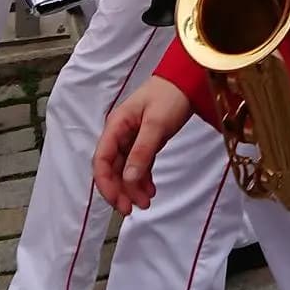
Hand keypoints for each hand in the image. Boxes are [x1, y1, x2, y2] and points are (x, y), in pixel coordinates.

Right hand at [92, 75, 192, 214]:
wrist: (188, 80)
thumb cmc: (170, 96)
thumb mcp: (156, 124)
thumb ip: (142, 152)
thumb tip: (128, 179)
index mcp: (116, 126)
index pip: (101, 160)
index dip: (106, 184)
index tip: (118, 202)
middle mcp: (119, 133)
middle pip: (111, 168)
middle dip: (119, 190)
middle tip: (132, 209)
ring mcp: (132, 137)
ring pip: (125, 169)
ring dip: (132, 187)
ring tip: (146, 202)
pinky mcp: (145, 140)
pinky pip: (138, 164)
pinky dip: (143, 178)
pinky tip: (151, 190)